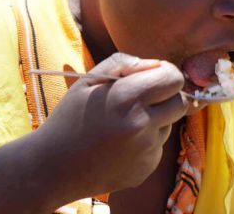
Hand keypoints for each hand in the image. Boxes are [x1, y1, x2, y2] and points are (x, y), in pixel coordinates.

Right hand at [34, 53, 187, 203]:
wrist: (54, 167)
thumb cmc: (70, 117)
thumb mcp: (90, 80)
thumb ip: (124, 64)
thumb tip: (155, 65)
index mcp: (126, 98)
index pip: (174, 79)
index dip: (166, 73)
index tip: (153, 76)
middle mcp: (141, 125)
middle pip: (180, 102)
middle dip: (167, 96)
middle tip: (144, 98)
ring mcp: (146, 151)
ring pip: (168, 124)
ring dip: (154, 119)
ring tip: (123, 124)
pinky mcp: (146, 169)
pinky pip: (157, 146)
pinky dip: (146, 141)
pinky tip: (120, 144)